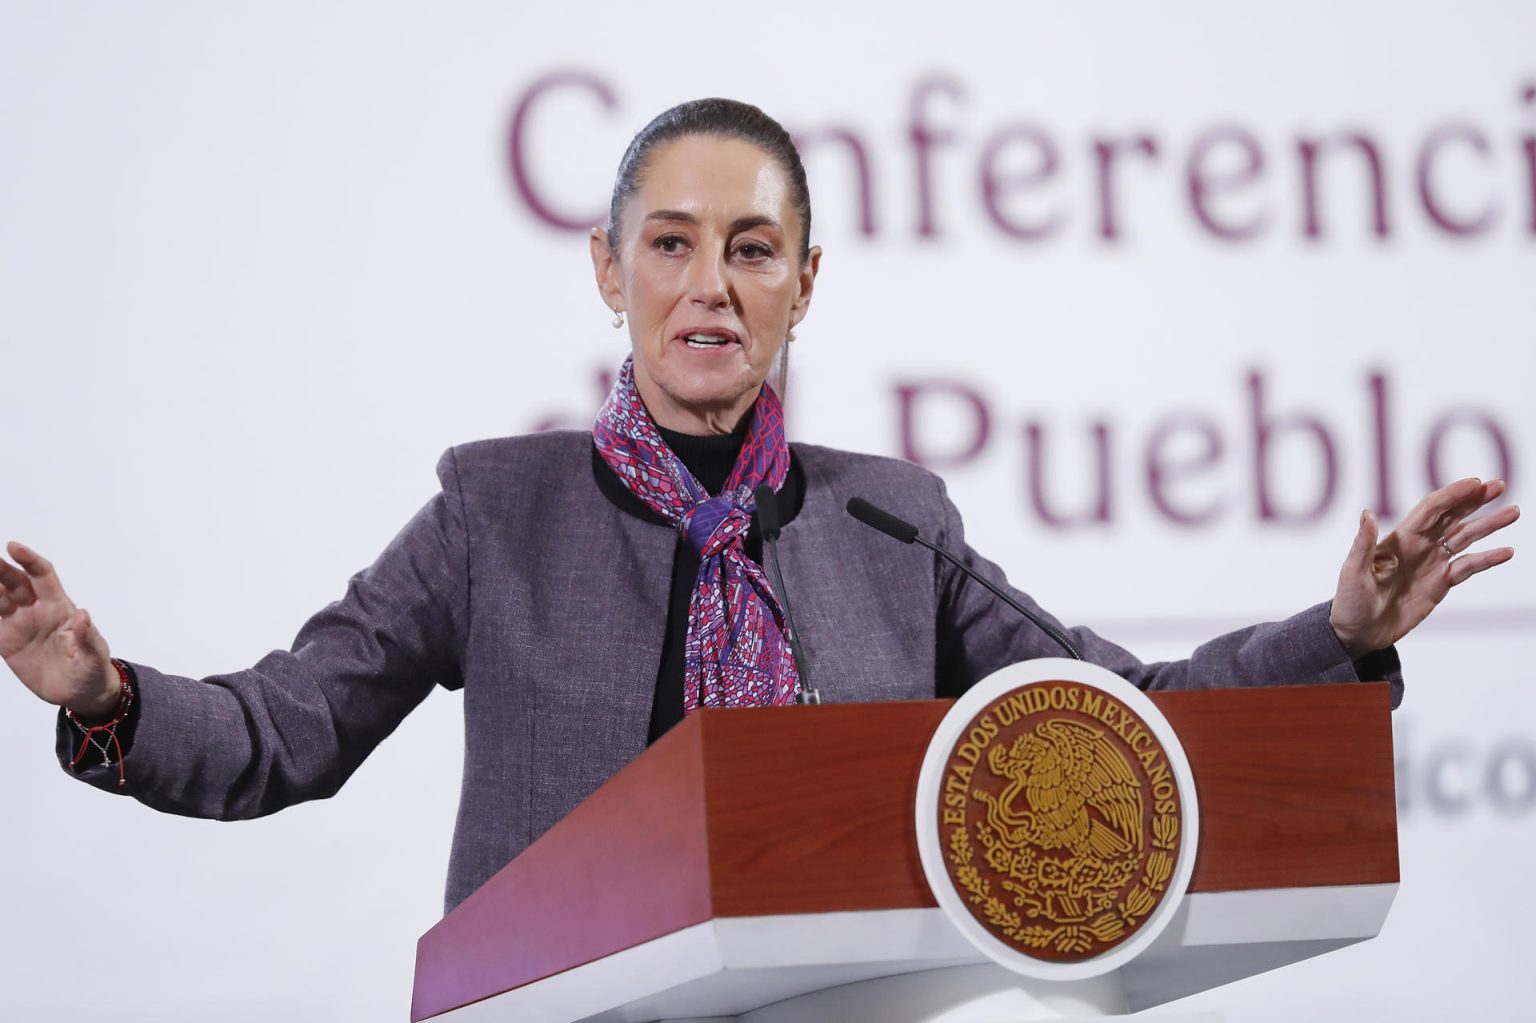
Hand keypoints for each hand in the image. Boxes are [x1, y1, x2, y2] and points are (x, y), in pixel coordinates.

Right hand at [0, 541, 118, 716]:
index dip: (29, 560)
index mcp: (59, 608)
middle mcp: (37, 610)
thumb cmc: (92, 670)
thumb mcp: (94, 657)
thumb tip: (84, 615)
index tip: (12, 546)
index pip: (42, 575)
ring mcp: (20, 623)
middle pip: (14, 581)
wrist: (78, 693)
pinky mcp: (6, 640)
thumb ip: (88, 637)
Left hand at [1330, 479, 1518, 657]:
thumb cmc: (1349, 601)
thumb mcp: (1353, 572)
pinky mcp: (1440, 583)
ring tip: (1513, 512)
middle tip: (1498, 485)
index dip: (1452, 495)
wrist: (1358, 633)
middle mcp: (1419, 546)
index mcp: (1399, 539)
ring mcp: (1431, 563)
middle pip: (1452, 516)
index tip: (1475, 483)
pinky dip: (1488, 558)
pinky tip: (1506, 551)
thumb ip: (1363, 544)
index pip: (1430, 509)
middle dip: (1475, 500)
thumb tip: (1367, 512)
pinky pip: (1468, 567)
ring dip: (1488, 524)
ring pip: (1465, 537)